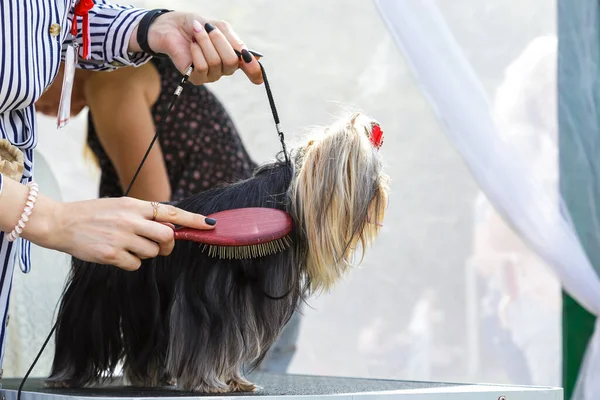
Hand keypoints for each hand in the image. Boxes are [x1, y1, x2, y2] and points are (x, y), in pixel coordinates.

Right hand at [43, 197, 215, 270]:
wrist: (59, 223)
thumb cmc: (92, 215)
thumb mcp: (120, 206)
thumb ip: (143, 215)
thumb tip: (168, 228)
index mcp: (135, 205)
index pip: (172, 212)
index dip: (193, 220)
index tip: (210, 225)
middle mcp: (131, 219)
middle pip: (168, 236)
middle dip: (168, 244)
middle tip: (159, 245)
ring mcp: (122, 237)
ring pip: (152, 253)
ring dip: (144, 253)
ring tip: (125, 245)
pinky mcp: (112, 254)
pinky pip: (136, 265)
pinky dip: (129, 263)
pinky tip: (115, 254)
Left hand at [130, 11, 262, 85]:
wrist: (172, 26)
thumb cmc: (197, 26)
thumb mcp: (219, 26)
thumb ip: (234, 40)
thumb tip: (247, 56)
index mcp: (235, 55)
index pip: (251, 70)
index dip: (255, 72)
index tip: (257, 75)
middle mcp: (226, 68)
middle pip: (233, 61)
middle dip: (220, 41)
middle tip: (208, 29)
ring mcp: (212, 75)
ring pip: (217, 62)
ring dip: (205, 43)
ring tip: (197, 33)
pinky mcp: (196, 78)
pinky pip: (202, 67)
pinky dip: (196, 51)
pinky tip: (191, 45)